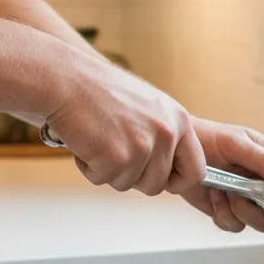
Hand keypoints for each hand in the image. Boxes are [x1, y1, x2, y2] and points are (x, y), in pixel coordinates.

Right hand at [44, 57, 205, 194]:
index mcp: (179, 121)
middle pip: (157, 184)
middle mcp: (166, 134)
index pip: (196, 170)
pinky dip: (88, 167)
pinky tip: (85, 140)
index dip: (178, 182)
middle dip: (133, 177)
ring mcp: (143, 147)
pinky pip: (102, 180)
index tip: (164, 182)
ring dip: (108, 170)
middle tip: (114, 152)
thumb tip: (167, 169)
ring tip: (98, 139)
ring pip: (127, 184)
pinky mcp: (117, 158)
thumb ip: (163, 137)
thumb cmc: (100, 90)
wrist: (67, 79)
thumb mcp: (149, 107)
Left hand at [178, 118, 263, 232]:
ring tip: (227, 191)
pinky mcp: (229, 211)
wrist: (176, 152)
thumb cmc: (208, 139)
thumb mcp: (238, 143)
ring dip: (242, 211)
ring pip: (261, 222)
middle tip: (253, 200)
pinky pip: (236, 225)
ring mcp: (248, 199)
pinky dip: (224, 214)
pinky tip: (215, 196)